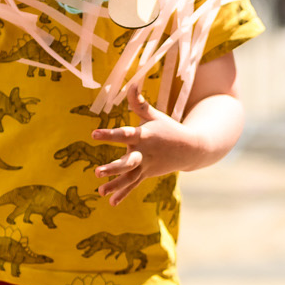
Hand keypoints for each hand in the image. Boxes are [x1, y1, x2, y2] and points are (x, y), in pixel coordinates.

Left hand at [91, 85, 197, 205]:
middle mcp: (144, 153)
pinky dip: (123, 194)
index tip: (93, 135)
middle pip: (127, 162)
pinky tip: (111, 203)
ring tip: (100, 192)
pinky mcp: (147, 174)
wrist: (191, 149)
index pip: (124, 134)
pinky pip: (133, 185)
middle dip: (113, 168)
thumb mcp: (154, 115)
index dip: (109, 135)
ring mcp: (146, 166)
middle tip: (97, 172)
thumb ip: (139, 102)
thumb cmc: (168, 128)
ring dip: (115, 185)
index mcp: (144, 136)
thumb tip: (131, 82)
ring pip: (129, 177)